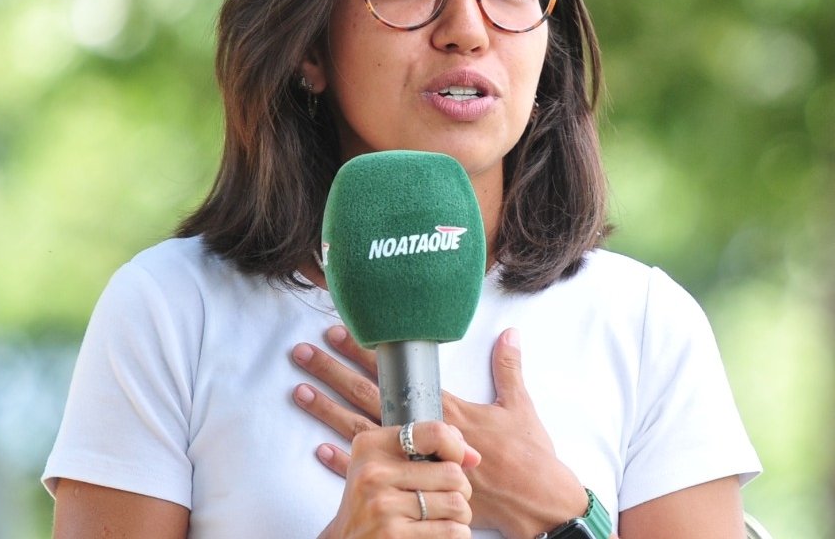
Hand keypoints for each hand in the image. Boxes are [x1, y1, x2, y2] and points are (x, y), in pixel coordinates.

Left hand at [293, 327, 588, 537]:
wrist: (535, 502)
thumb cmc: (529, 457)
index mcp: (447, 408)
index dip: (367, 352)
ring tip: (300, 391)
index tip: (340, 332)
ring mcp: (416, 460)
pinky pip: (372, 471)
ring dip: (328, 410)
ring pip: (362, 430)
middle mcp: (425, 431)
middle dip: (334, 372)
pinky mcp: (416, 485)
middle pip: (369, 396)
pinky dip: (344, 462)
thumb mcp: (521, 406)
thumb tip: (510, 334)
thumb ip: (509, 368)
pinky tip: (319, 450)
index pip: (397, 373)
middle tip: (303, 353)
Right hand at [315, 420, 478, 538]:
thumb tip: (471, 455)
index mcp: (372, 446)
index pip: (434, 433)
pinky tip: (441, 532)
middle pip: (452, 474)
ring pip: (456, 505)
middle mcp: (373, 474)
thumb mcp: (384, 466)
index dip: (457, 447)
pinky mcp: (394, 536)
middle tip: (450, 497)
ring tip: (446, 517)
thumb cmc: (372, 503)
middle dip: (462, 489)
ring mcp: (382, 507)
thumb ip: (425, 448)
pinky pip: (451, 531)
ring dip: (461, 515)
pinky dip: (457, 533)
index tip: (461, 461)